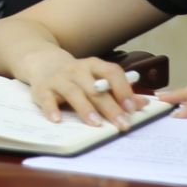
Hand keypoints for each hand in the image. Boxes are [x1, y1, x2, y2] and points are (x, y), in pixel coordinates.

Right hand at [18, 49, 146, 127]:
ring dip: (85, 108)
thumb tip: (143, 105)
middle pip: (95, 88)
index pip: (111, 72)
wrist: (43, 62)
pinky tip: (57, 120)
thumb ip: (119, 91)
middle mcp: (76, 70)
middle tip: (122, 124)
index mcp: (93, 66)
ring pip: (73, 92)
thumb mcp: (97, 78)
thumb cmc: (77, 76)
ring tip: (95, 124)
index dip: (123, 89)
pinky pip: (46, 99)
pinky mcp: (42, 89)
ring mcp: (58, 79)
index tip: (132, 108)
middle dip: (110, 107)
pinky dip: (51, 109)